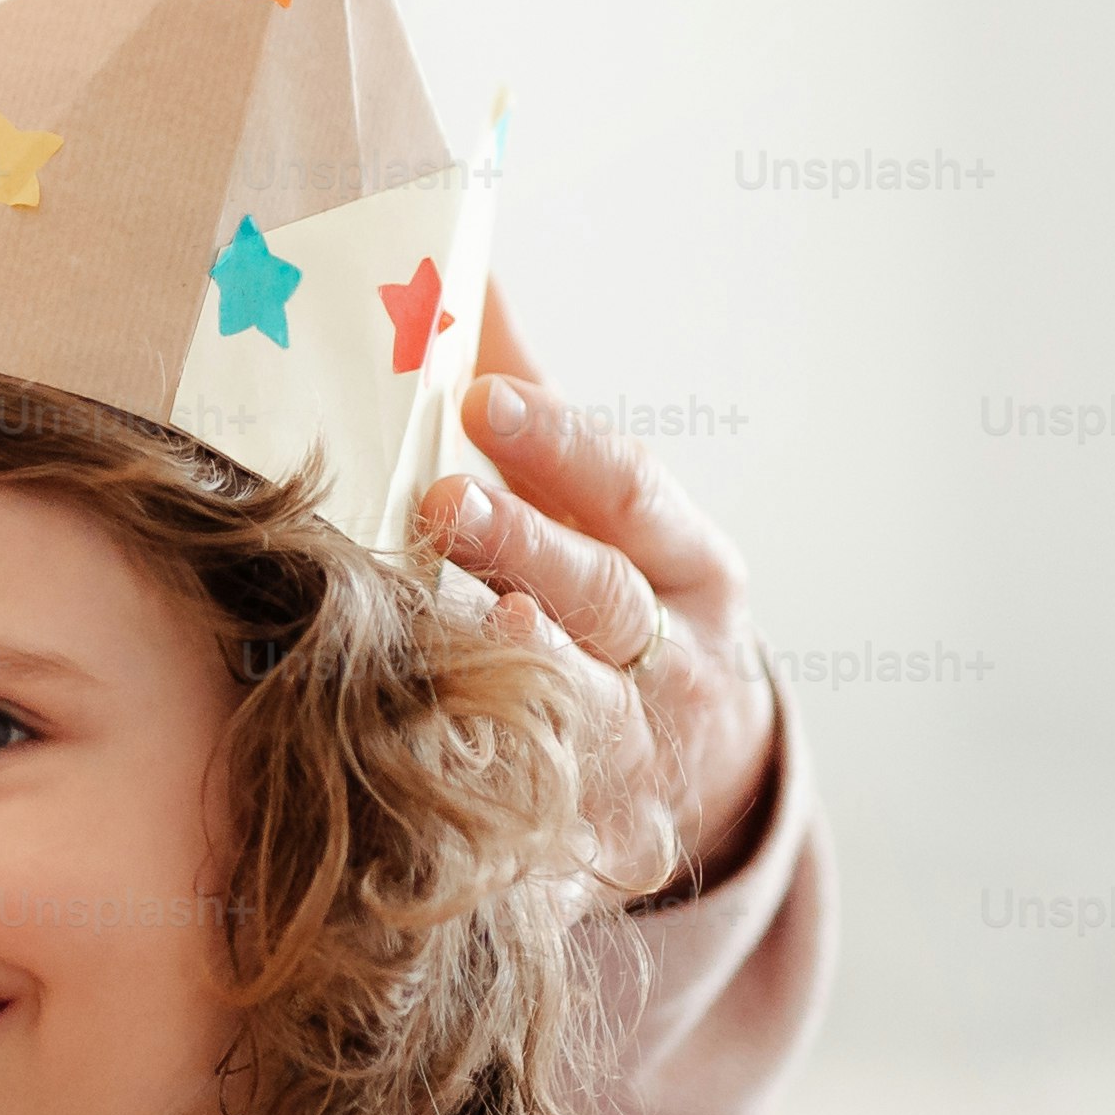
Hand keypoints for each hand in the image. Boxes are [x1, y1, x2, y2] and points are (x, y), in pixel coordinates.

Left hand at [413, 282, 780, 903]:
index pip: (633, 491)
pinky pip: (533, 824)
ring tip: (429, 633)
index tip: (481, 400)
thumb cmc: (617, 604)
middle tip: (440, 507)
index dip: (562, 445)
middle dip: (522, 551)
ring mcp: (642, 762)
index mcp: (694, 569)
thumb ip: (533, 402)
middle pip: (599, 600)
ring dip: (497, 672)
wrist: (698, 782)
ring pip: (566, 711)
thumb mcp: (607, 512)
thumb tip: (462, 266)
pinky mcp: (594, 848)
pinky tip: (417, 778)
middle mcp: (680, 664)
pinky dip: (483, 804)